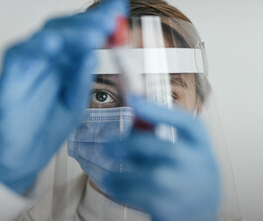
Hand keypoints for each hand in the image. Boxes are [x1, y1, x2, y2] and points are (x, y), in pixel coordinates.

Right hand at [0, 0, 128, 193]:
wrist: (23, 159)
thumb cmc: (47, 129)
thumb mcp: (75, 103)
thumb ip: (81, 79)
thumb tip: (92, 53)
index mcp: (62, 65)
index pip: (80, 35)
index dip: (99, 21)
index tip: (120, 10)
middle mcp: (44, 61)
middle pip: (63, 30)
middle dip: (88, 23)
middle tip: (110, 21)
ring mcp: (26, 68)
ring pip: (43, 38)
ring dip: (67, 34)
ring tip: (92, 34)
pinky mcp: (8, 79)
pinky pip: (17, 57)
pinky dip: (34, 48)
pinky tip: (53, 45)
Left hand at [103, 95, 219, 220]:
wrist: (199, 216)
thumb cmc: (186, 178)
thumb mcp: (183, 153)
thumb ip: (159, 135)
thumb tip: (133, 114)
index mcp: (201, 146)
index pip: (185, 122)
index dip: (158, 109)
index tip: (133, 99)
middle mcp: (197, 164)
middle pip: (158, 146)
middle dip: (128, 144)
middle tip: (108, 147)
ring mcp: (184, 187)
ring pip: (146, 173)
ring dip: (121, 173)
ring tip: (110, 175)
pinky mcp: (169, 207)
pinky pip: (137, 193)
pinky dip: (120, 188)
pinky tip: (114, 185)